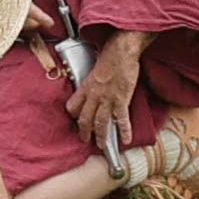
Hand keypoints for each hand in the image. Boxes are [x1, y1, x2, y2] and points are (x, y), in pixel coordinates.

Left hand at [67, 36, 143, 158]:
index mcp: (85, 87)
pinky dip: (124, 131)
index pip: (73, 106)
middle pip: (85, 119)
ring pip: (101, 123)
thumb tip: (93, 83)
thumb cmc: (109, 55)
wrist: (121, 52)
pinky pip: (121, 120)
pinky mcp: (121, 100)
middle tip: (85, 140)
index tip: (76, 120)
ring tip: (102, 146)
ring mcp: (107, 100)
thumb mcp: (94, 68)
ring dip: (101, 137)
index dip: (73, 115)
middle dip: (84, 132)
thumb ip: (92, 79)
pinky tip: (125, 140)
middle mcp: (94, 96)